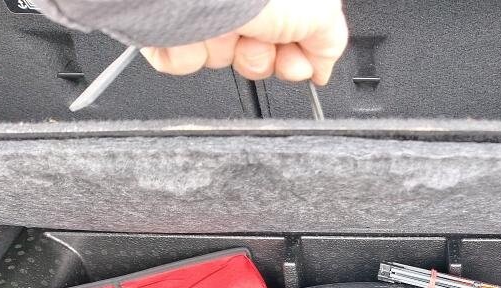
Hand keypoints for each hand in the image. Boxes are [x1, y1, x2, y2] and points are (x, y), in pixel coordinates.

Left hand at [141, 0, 348, 83]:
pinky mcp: (170, 27)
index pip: (291, 40)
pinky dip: (189, 52)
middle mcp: (240, 2)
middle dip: (259, 58)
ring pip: (222, 59)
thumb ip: (330, 40)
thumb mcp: (321, 9)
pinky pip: (184, 60)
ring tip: (222, 24)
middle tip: (258, 38)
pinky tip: (193, 30)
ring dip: (226, 51)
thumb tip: (321, 69)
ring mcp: (205, 13)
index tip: (293, 61)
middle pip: (258, 57)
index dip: (295, 58)